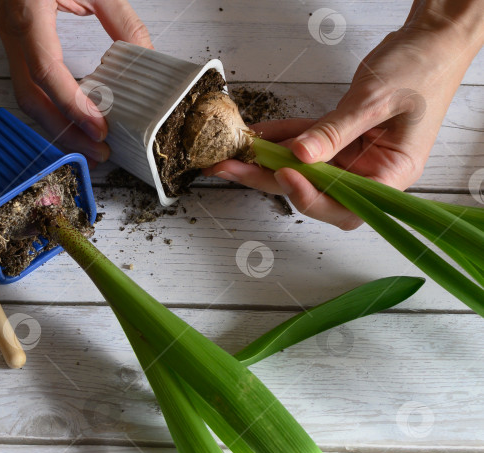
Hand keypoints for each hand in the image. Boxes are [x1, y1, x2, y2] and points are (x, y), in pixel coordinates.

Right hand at [0, 0, 151, 165]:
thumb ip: (122, 19)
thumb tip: (146, 57)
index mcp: (27, 11)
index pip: (46, 71)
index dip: (72, 105)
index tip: (100, 127)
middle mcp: (12, 29)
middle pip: (31, 97)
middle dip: (65, 131)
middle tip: (98, 151)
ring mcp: (10, 38)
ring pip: (26, 97)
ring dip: (58, 127)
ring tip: (90, 145)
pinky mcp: (17, 44)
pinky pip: (29, 86)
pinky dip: (53, 109)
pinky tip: (75, 123)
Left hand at [206, 7, 483, 229]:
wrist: (431, 38)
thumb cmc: (422, 67)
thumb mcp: (375, 101)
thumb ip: (335, 131)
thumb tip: (299, 156)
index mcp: (392, 174)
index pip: (346, 204)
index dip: (311, 197)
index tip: (284, 175)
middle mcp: (371, 171)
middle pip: (315, 189)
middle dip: (270, 180)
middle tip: (233, 169)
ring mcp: (353, 155)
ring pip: (303, 167)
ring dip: (266, 160)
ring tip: (231, 155)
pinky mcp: (340, 136)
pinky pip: (304, 142)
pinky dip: (280, 136)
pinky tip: (255, 134)